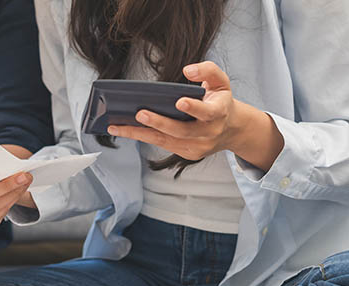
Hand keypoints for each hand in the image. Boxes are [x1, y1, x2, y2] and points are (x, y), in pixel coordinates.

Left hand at [106, 61, 241, 161]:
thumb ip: (208, 70)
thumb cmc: (220, 101)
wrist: (231, 129)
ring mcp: (197, 146)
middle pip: (181, 131)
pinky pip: (161, 144)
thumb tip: (187, 70)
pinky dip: (142, 137)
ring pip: (165, 141)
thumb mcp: (221, 81)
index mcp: (219, 113)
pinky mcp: (186, 153)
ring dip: (139, 134)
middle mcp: (208, 133)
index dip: (193, 108)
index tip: (180, 101)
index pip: (207, 112)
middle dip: (159, 123)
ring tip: (117, 127)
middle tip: (139, 114)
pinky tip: (125, 130)